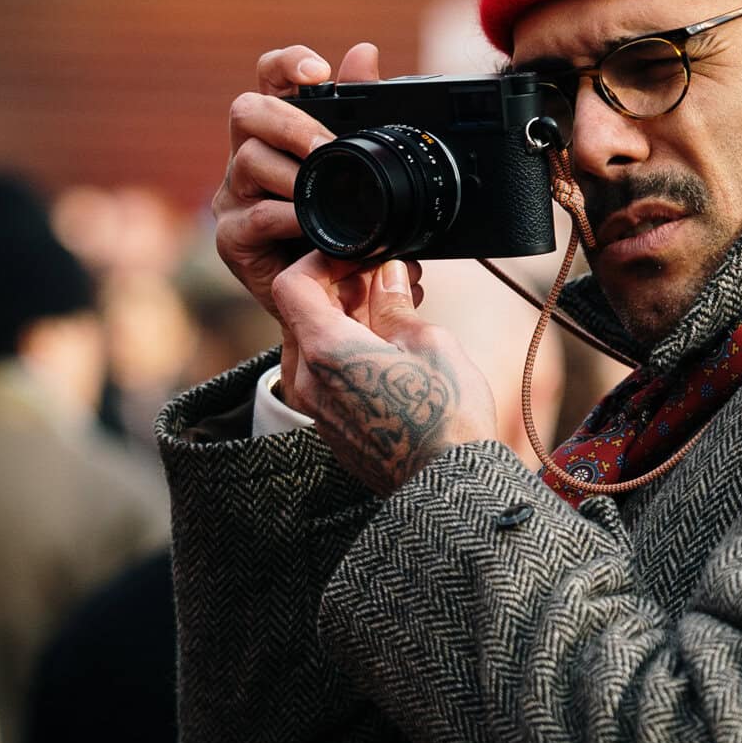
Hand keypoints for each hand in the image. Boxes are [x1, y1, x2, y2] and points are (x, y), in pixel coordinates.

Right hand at [215, 40, 380, 393]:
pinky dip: (285, 216)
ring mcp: (236, 196)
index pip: (269, 79)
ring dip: (291, 173)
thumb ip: (361, 116)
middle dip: (290, 123)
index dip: (286, 66)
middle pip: (248, 111)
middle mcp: (249, 157)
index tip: (317, 72)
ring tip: (323, 192)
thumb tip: (363, 53)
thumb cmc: (347, 236)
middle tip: (326, 147)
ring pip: (248, 159)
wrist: (338, 308)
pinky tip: (308, 224)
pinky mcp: (232, 237)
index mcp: (280, 134)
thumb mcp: (364, 176)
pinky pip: (254, 215)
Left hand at [270, 251, 498, 495]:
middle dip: (341, 290)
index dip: (322, 261)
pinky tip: (389, 352)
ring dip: (346, 322)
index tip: (358, 258)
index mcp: (325, 350)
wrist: (449, 484)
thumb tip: (387, 276)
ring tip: (396, 315)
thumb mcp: (428, 342)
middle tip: (386, 281)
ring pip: (314, 346)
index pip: (292, 283)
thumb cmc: (445, 416)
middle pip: (303, 314)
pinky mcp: (330, 429)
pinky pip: (325, 378)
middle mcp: (307, 380)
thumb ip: (395, 304)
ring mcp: (315, 409)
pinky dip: (347, 355)